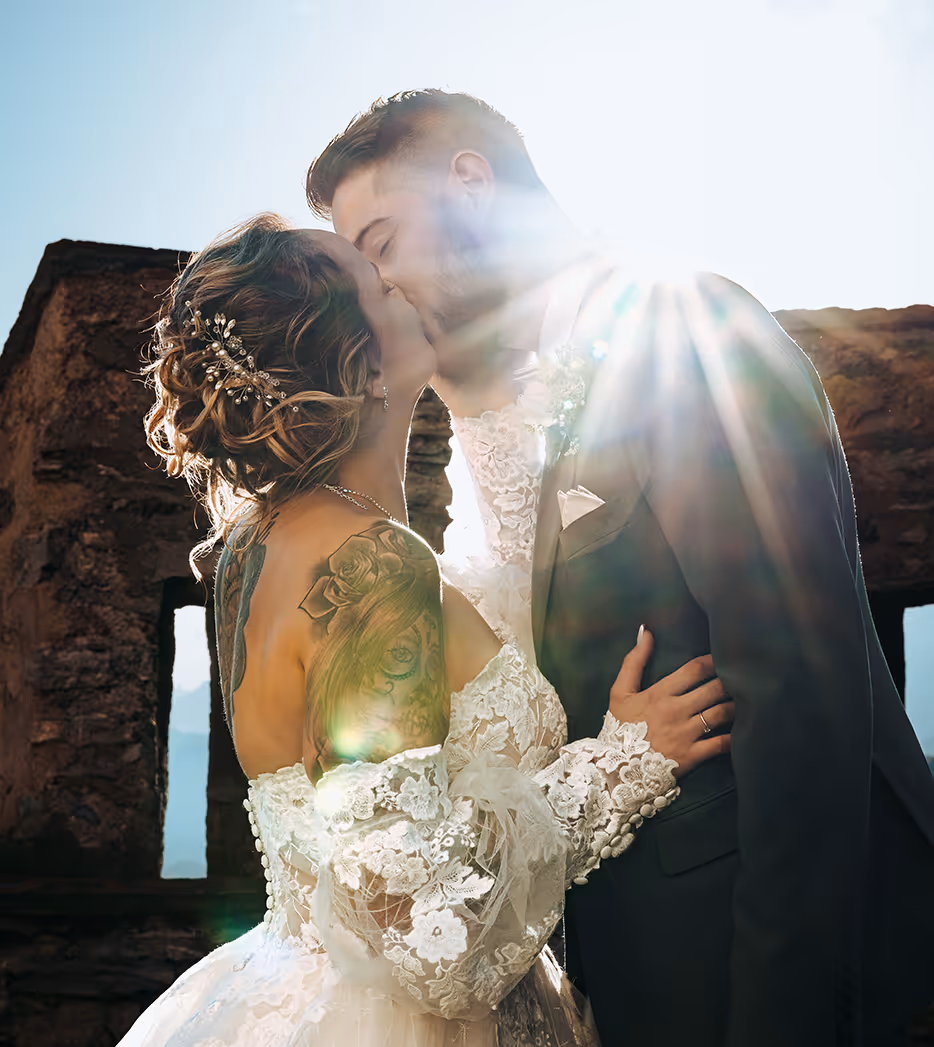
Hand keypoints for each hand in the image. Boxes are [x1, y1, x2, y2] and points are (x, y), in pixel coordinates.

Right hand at [608, 627, 732, 777]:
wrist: (616, 769)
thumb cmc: (619, 728)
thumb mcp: (619, 692)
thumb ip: (633, 661)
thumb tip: (646, 631)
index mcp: (659, 693)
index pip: (694, 670)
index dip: (712, 660)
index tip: (723, 656)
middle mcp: (676, 711)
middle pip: (713, 689)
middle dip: (730, 680)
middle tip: (744, 675)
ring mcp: (686, 734)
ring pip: (721, 713)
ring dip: (737, 705)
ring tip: (747, 698)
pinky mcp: (693, 755)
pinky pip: (722, 744)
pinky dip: (736, 736)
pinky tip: (745, 729)